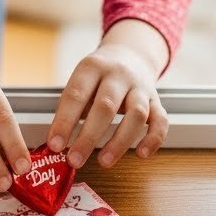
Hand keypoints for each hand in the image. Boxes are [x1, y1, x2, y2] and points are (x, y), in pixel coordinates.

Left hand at [46, 27, 169, 171]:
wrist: (131, 53)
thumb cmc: (99, 75)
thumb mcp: (81, 79)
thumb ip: (71, 106)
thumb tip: (56, 143)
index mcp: (93, 67)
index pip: (76, 94)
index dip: (64, 121)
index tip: (54, 145)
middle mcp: (118, 75)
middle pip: (106, 106)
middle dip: (89, 136)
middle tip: (74, 160)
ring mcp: (140, 87)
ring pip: (136, 114)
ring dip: (119, 141)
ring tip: (103, 162)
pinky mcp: (156, 100)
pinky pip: (161, 120)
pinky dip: (153, 139)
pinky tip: (141, 154)